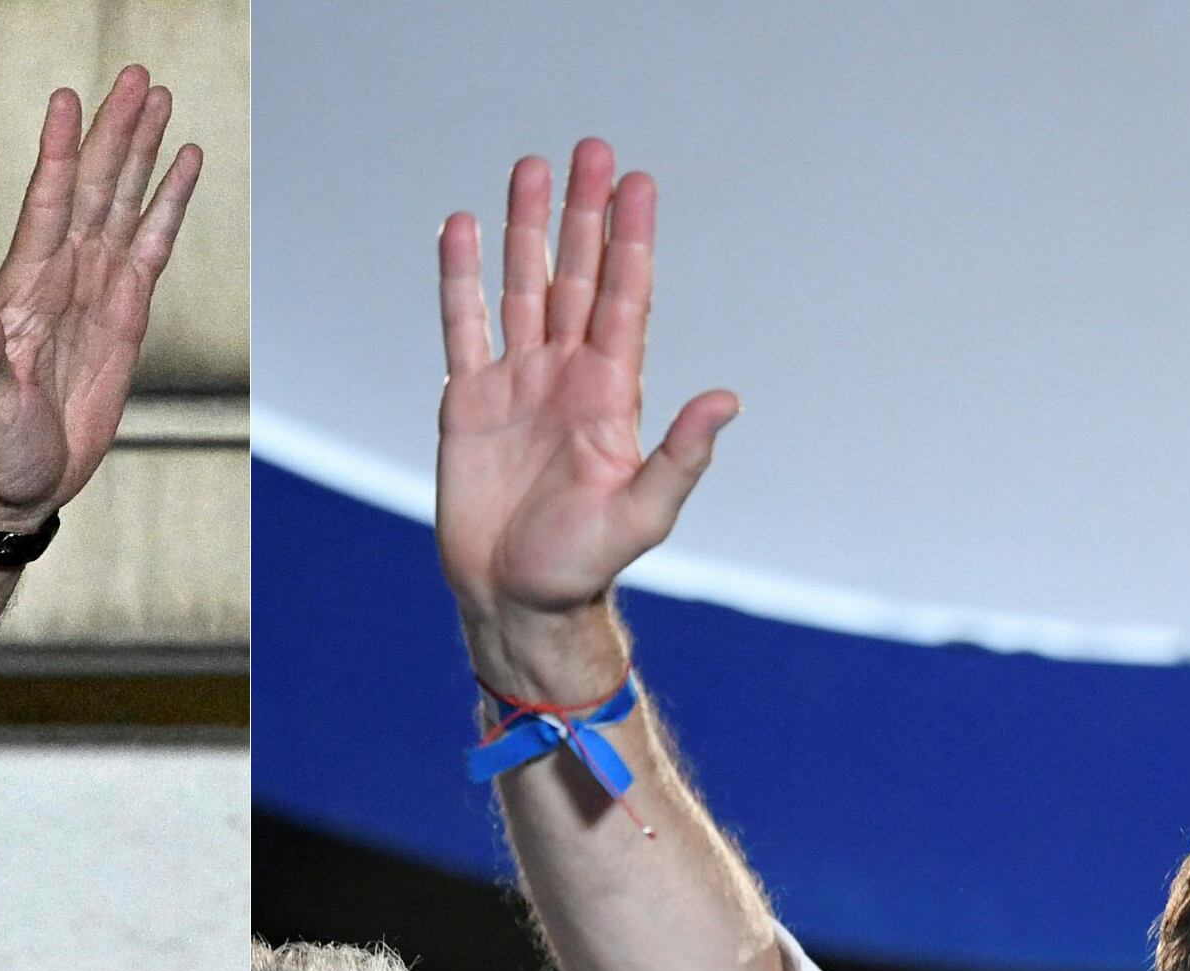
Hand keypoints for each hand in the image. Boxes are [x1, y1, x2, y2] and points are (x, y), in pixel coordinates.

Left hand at [0, 64, 205, 532]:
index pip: (48, 206)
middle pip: (93, 188)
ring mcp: (93, 289)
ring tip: (158, 100)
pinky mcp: (125, 314)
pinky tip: (183, 166)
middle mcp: (60, 276)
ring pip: (123, 205)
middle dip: (113, 132)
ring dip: (140, 153)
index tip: (69, 101)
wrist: (19, 482)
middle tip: (135, 78)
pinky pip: (152, 247)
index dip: (59, 154)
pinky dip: (168, 206)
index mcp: (25, 290)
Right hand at [436, 138, 739, 698]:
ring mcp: (518, 383)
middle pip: (576, 275)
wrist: (515, 600)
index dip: (630, 240)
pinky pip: (464, 327)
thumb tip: (727, 400)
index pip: (624, 298)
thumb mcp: (643, 514)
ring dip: (527, 229)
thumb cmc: (583, 566)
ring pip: (522, 287)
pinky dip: (461, 278)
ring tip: (531, 168)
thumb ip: (681, 457)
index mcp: (611, 393)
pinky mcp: (469, 402)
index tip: (637, 184)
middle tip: (592, 150)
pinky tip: (461, 230)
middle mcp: (567, 374)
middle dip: (584, 214)